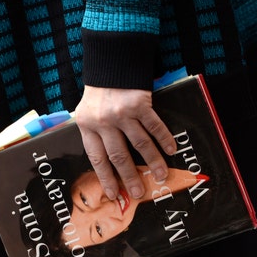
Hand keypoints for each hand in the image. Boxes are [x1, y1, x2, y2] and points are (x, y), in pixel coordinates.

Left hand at [75, 85, 176, 199]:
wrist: (111, 62)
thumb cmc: (99, 90)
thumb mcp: (86, 112)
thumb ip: (93, 133)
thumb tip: (105, 162)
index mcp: (87, 126)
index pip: (97, 158)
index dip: (106, 177)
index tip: (113, 194)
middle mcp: (104, 122)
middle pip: (119, 156)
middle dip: (129, 177)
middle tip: (138, 193)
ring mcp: (122, 114)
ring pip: (140, 144)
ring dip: (153, 162)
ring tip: (161, 176)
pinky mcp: (139, 104)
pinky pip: (154, 126)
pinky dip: (164, 139)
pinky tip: (171, 150)